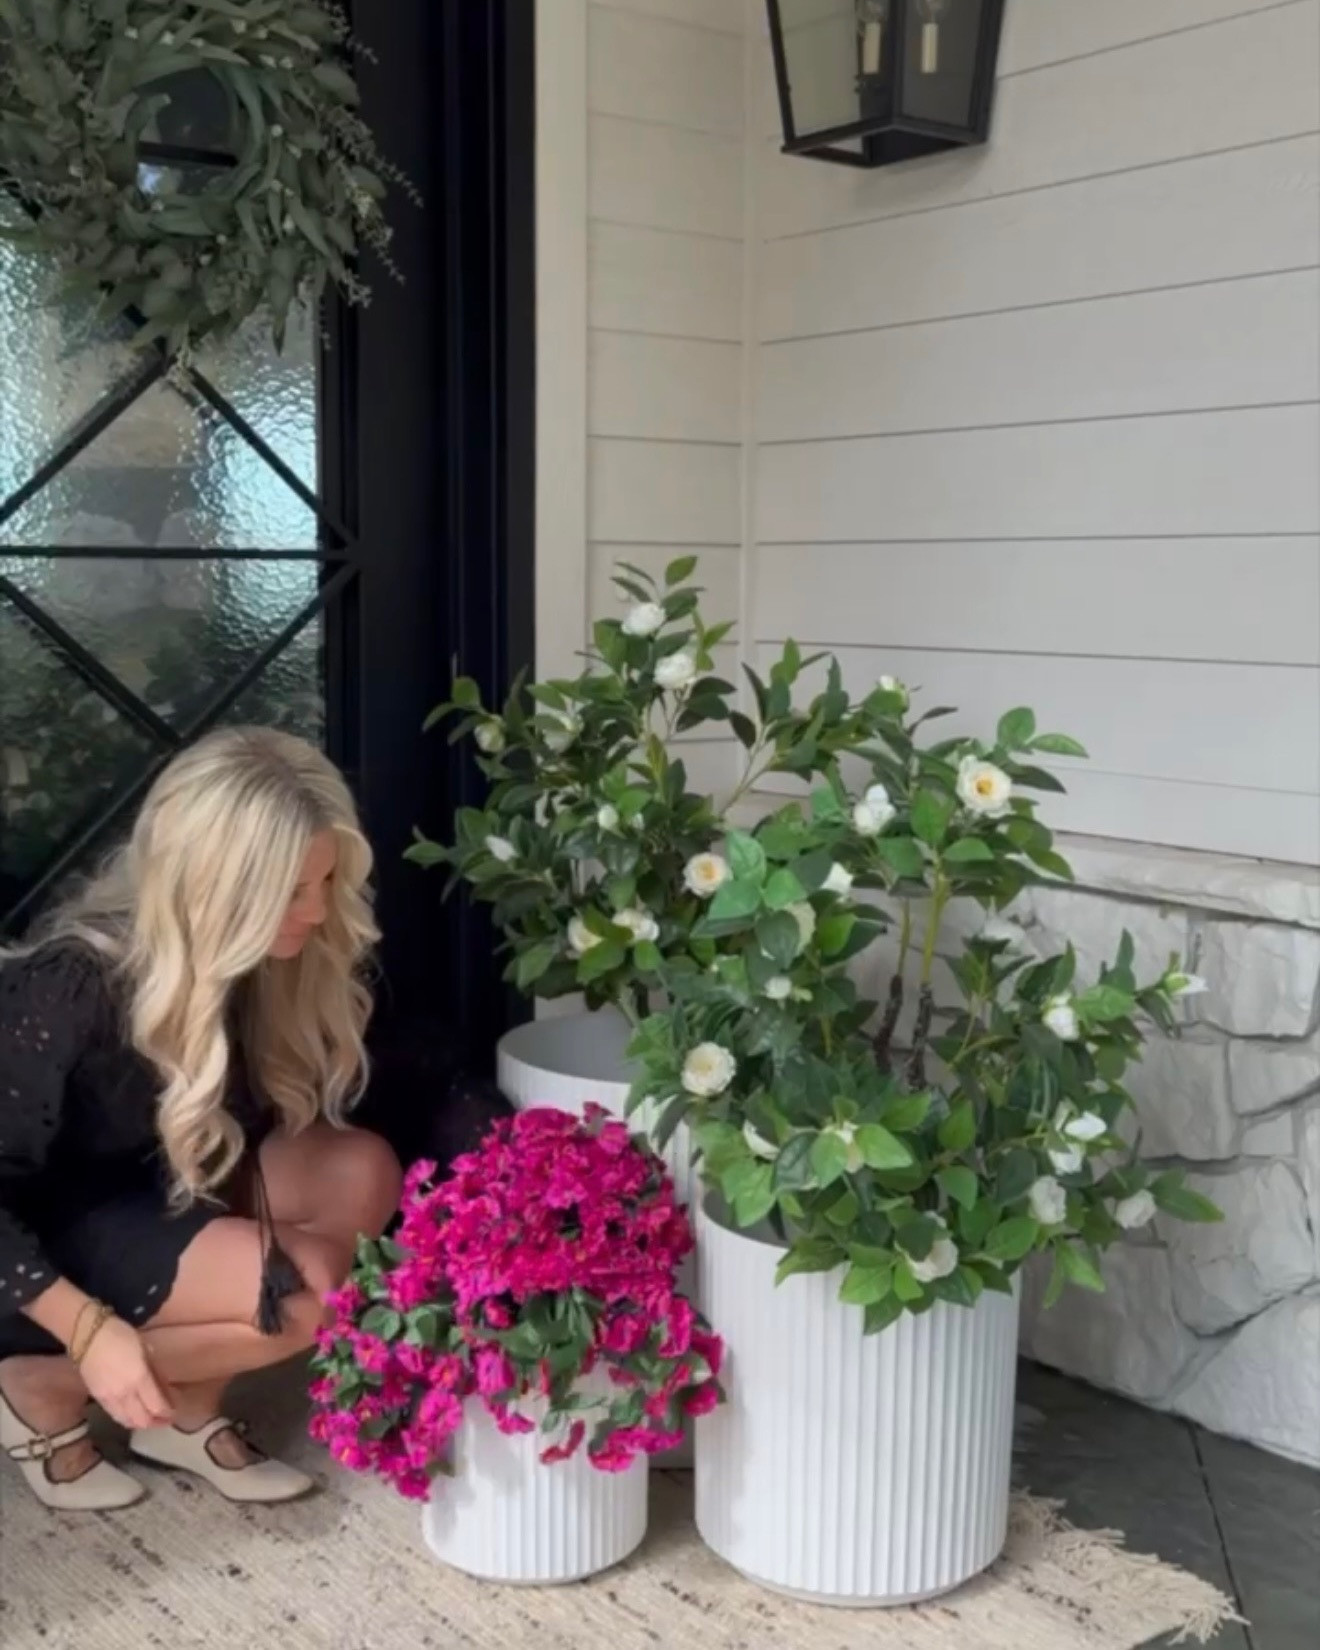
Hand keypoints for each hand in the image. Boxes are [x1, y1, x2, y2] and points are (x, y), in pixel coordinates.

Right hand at [77, 1317, 174, 1431]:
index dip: (167, 1413)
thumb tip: (166, 1388)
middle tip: (166, 1418)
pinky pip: (115, 1416)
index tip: (175, 1411)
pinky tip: (133, 1414)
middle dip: (156, 1423)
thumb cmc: (121, 1336)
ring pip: (127, 1422)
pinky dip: (127, 1419)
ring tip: (151, 1418)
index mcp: (139, 1379)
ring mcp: (109, 1399)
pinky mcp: (97, 1399)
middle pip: (142, 1420)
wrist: (87, 1336)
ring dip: (141, 1423)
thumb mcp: (145, 1349)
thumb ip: (156, 1372)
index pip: (156, 1406)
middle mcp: (124, 1394)